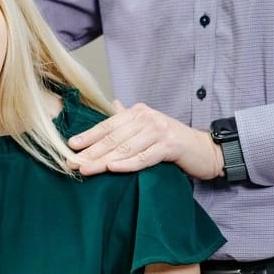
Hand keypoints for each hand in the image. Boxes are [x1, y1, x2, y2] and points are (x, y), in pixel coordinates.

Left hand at [68, 101, 223, 180]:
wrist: (204, 149)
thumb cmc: (173, 141)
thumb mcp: (149, 127)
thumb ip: (130, 118)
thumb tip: (112, 105)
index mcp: (138, 112)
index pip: (108, 125)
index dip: (88, 136)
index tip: (70, 147)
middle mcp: (147, 117)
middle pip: (113, 137)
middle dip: (91, 151)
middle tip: (72, 163)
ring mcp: (158, 130)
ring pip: (125, 148)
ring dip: (103, 160)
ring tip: (86, 169)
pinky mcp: (169, 145)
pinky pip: (144, 157)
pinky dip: (127, 163)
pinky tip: (113, 168)